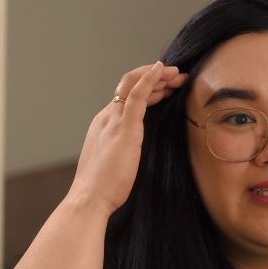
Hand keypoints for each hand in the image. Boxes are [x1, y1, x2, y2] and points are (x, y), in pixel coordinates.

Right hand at [67, 61, 187, 216]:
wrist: (89, 199)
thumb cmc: (102, 189)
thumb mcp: (114, 164)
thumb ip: (123, 153)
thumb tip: (134, 156)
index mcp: (103, 126)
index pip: (125, 98)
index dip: (148, 89)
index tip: (166, 89)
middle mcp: (106, 118)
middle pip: (129, 87)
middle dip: (155, 78)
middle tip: (177, 77)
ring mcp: (114, 120)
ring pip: (134, 85)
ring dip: (157, 76)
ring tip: (177, 74)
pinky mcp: (124, 127)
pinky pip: (137, 94)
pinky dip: (149, 78)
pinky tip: (162, 69)